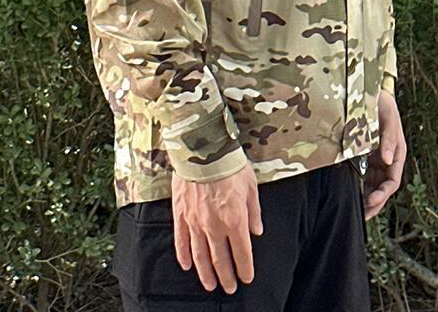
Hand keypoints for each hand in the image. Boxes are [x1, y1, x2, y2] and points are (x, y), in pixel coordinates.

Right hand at [172, 161, 262, 293]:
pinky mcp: (181, 214)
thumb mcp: (251, 186)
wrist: (203, 150)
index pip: (242, 253)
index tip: (247, 277)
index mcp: (235, 220)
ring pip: (200, 256)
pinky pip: (181, 241)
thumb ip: (254, 212)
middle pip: (220, 260)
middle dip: (226, 277)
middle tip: (229, 288)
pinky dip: (184, 256)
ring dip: (206, 273)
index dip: (245, 269)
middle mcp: (215, 226)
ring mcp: (195, 222)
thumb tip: (257, 231)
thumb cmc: (230, 165)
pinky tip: (187, 266)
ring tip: (210, 285)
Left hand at [362, 88, 405, 219]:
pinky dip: (358, 186)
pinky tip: (349, 193)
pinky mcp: (366, 155)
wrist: (370, 91)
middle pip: (382, 188)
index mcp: (397, 154)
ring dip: (366, 198)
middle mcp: (388, 160)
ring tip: (354, 211)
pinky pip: (364, 175)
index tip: (370, 202)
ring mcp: (377, 158)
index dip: (382, 195)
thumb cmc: (382, 104)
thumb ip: (389, 139)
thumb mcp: (387, 119)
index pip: (392, 182)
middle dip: (374, 203)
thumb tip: (389, 161)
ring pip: (373, 184)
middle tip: (361, 216)